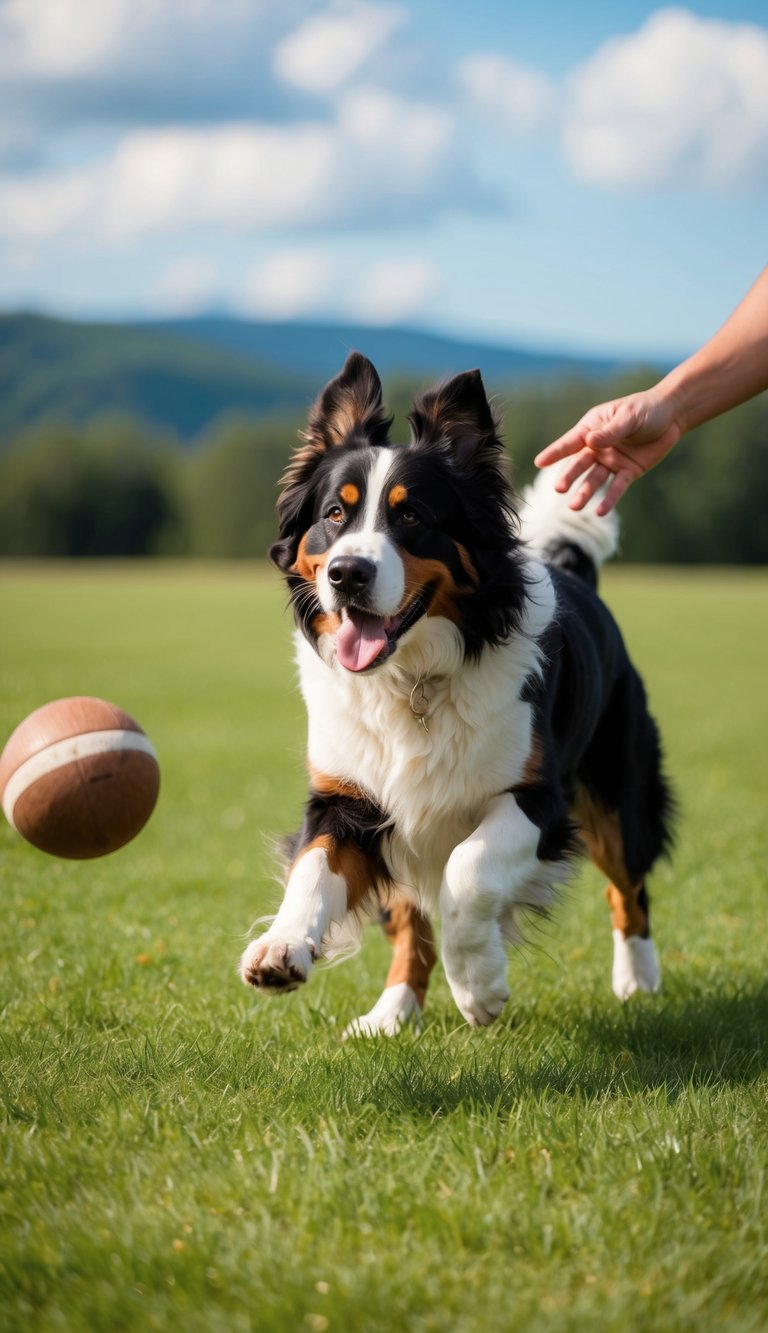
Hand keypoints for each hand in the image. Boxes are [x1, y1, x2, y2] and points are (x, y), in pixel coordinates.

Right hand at [534, 390, 681, 514]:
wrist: (671, 416)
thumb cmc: (645, 410)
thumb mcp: (629, 416)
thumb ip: (611, 431)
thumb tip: (591, 442)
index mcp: (592, 428)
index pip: (570, 442)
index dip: (555, 452)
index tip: (539, 462)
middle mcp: (597, 447)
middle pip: (579, 464)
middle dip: (569, 476)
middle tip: (559, 489)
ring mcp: (610, 461)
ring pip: (594, 480)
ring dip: (584, 493)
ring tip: (575, 507)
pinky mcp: (627, 472)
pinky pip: (616, 487)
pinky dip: (609, 499)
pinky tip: (601, 512)